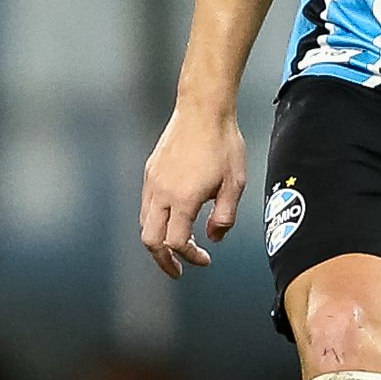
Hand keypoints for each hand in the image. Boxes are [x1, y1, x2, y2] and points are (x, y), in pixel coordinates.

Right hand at [138, 107, 246, 278]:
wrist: (203, 110)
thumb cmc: (223, 144)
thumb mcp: (235, 184)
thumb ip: (224, 217)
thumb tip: (213, 238)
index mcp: (183, 199)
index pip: (177, 243)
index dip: (190, 258)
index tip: (204, 260)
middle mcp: (162, 193)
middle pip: (150, 240)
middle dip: (162, 260)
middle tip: (178, 269)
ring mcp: (153, 182)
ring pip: (144, 223)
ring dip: (158, 240)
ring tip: (176, 246)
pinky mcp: (150, 171)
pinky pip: (146, 205)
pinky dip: (156, 220)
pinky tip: (173, 218)